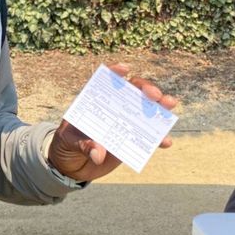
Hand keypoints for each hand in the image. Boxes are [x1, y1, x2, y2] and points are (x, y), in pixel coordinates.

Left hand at [47, 64, 177, 182]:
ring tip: (170, 105)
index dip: (116, 72)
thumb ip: (83, 144)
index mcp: (94, 101)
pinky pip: (147, 138)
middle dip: (146, 89)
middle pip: (132, 92)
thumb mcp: (68, 141)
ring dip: (159, 108)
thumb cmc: (65, 144)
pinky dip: (157, 139)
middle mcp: (112, 108)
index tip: (125, 69)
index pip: (105, 81)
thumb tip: (99, 153)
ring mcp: (123, 122)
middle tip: (156, 95)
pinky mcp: (130, 140)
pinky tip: (166, 141)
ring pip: (145, 111)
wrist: (70, 165)